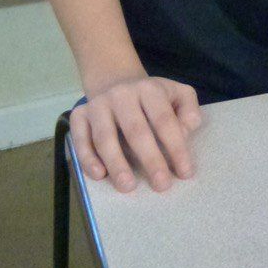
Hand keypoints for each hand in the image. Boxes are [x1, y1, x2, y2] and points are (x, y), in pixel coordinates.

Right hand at [71, 75, 201, 191]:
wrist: (115, 81)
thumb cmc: (151, 97)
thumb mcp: (177, 94)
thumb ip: (188, 109)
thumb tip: (187, 130)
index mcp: (149, 89)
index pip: (164, 120)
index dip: (176, 147)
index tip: (185, 173)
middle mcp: (121, 94)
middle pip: (136, 130)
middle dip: (150, 160)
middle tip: (161, 185)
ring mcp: (97, 104)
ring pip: (105, 137)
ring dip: (117, 163)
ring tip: (128, 186)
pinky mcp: (79, 115)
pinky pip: (80, 138)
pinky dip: (87, 157)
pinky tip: (99, 174)